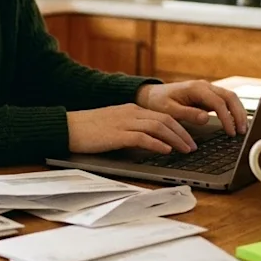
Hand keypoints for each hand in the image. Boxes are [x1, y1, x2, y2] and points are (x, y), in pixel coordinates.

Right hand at [66, 104, 197, 154]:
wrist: (67, 127)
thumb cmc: (88, 130)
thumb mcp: (113, 125)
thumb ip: (130, 129)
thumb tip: (148, 141)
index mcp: (131, 109)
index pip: (162, 115)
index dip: (178, 127)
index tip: (188, 138)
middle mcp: (131, 112)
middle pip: (165, 119)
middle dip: (182, 133)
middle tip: (193, 146)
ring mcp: (124, 122)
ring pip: (158, 127)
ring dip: (176, 139)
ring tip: (186, 150)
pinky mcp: (117, 134)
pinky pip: (143, 137)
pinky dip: (158, 144)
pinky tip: (166, 151)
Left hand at [135, 80, 248, 137]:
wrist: (152, 94)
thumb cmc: (158, 102)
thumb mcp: (169, 110)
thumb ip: (187, 114)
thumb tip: (206, 118)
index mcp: (196, 88)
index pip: (219, 103)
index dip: (227, 118)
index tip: (231, 133)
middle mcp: (204, 86)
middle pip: (230, 97)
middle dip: (239, 114)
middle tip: (243, 132)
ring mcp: (207, 89)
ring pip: (230, 97)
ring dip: (238, 112)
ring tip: (242, 129)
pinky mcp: (208, 96)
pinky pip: (225, 101)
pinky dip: (233, 111)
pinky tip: (236, 123)